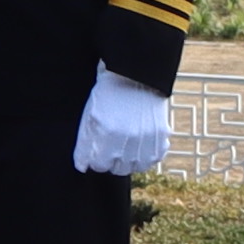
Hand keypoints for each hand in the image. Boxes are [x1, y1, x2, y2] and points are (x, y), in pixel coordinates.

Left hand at [70, 66, 172, 180]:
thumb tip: (82, 167)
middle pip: (118, 169)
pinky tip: (141, 144)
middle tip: (112, 143)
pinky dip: (147, 156)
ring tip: (127, 144)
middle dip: (112, 160)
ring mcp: (147, 139)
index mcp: (106, 134)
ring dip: (130, 160)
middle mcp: (127, 140)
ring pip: (136, 167)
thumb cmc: (109, 94)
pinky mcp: (161, 136)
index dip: (96, 158)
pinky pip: (154, 159)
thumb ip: (84, 144)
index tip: (98, 148)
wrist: (136, 75)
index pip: (99, 165)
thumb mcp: (90, 116)